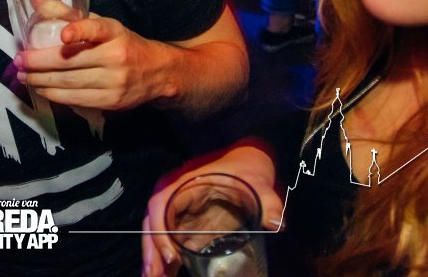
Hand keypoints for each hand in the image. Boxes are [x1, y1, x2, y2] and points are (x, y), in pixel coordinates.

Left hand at [13, 8, 168, 110]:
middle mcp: (116, 56)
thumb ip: (69, 14)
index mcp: (114, 32)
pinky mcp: (112, 101)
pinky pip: (77, 99)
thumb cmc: (122, 43)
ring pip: (70, 83)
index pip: (98, 28)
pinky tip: (42, 89)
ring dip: (41, 80)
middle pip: (72, 61)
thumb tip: (36, 2)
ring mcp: (115, 81)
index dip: (80, 31)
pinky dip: (55, 94)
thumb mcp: (102, 24)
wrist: (156, 72)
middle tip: (19, 60)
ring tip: (24, 76)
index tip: (63, 35)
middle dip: (39, 62)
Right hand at [141, 143, 284, 276]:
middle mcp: (176, 195)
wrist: (250, 162)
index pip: (161, 205)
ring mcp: (180, 210)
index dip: (161, 231)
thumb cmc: (247, 167)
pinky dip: (167, 258)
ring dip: (155, 258)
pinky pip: (171, 240)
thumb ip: (268, 200)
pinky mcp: (188, 222)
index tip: (172, 256)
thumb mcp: (258, 181)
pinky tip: (168, 275)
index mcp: (185, 182)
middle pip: (153, 223)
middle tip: (154, 276)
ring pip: (158, 234)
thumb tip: (276, 221)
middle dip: (152, 252)